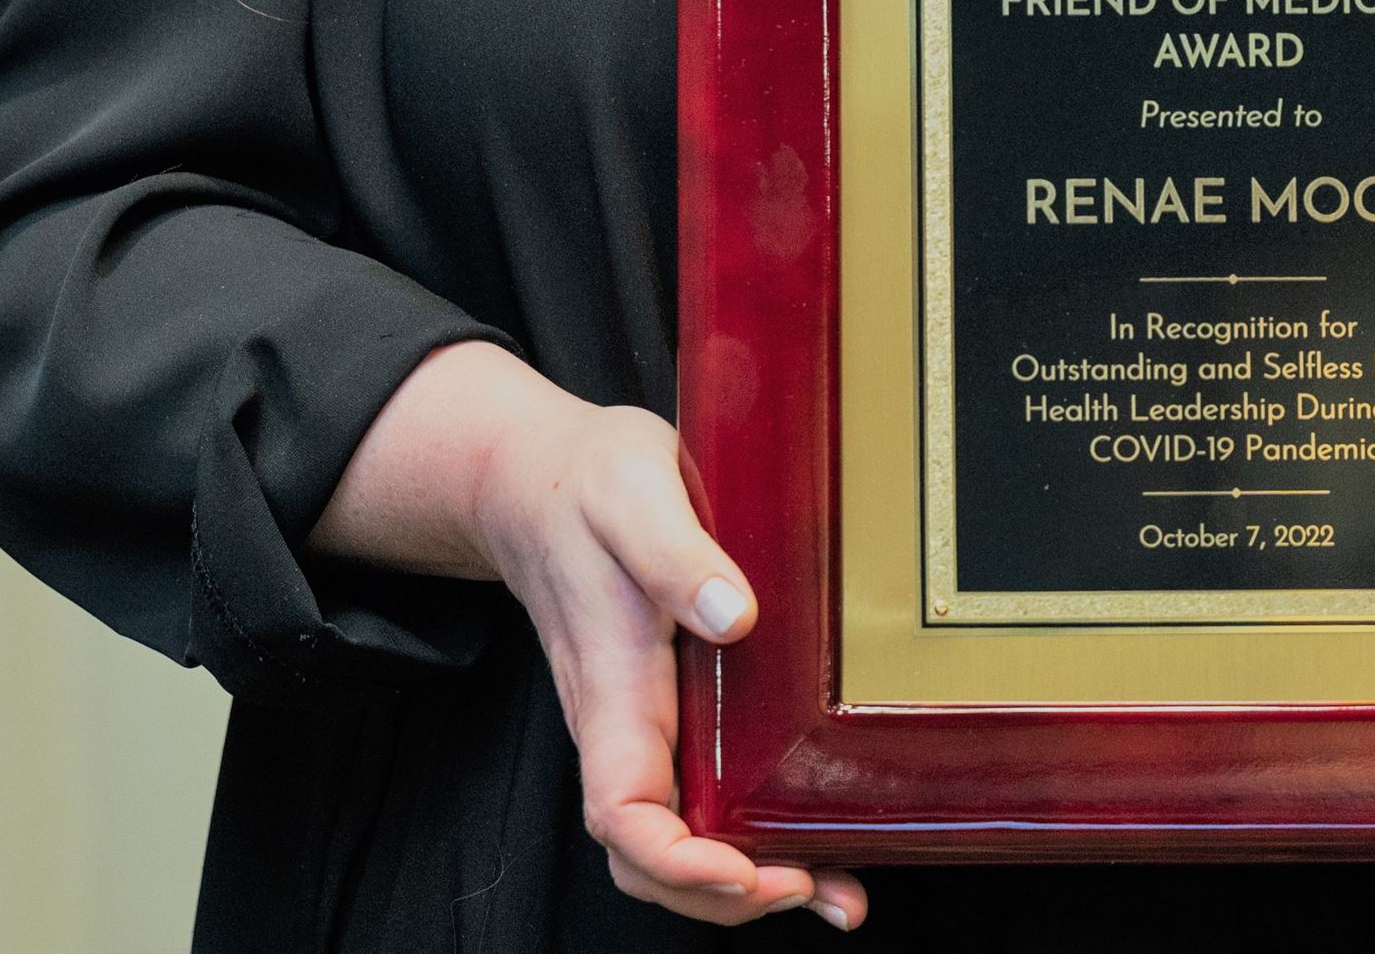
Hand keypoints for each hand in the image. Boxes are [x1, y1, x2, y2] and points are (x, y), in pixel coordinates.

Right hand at [475, 389, 866, 929]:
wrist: (540, 477)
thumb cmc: (583, 483)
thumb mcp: (633, 492)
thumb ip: (675, 553)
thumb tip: (732, 616)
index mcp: (610, 687)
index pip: (623, 815)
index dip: (679, 865)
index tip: (743, 871)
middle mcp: (622, 722)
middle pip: (654, 855)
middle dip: (729, 896)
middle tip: (815, 886)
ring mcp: (644, 720)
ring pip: (681, 834)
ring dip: (749, 879)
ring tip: (834, 888)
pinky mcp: (669, 704)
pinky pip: (700, 790)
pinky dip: (750, 827)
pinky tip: (808, 830)